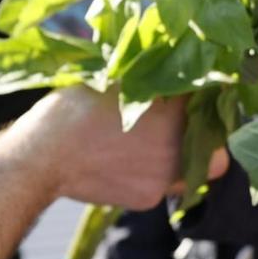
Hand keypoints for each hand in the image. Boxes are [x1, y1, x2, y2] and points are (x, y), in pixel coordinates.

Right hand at [10, 87, 225, 211]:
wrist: (43, 156)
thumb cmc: (74, 109)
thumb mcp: (113, 77)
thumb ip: (147, 74)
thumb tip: (166, 60)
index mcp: (176, 111)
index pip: (211, 98)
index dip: (205, 92)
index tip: (196, 89)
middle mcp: (178, 147)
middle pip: (214, 141)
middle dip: (205, 132)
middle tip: (185, 121)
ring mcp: (165, 178)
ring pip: (191, 167)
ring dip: (180, 154)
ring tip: (151, 141)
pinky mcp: (148, 198)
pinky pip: (164, 184)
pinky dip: (153, 173)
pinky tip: (127, 161)